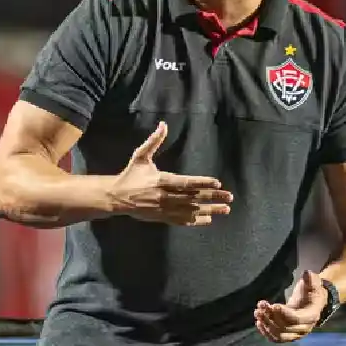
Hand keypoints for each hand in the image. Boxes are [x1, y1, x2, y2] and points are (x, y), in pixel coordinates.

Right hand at [108, 121, 231, 225]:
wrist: (116, 198)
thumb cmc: (130, 175)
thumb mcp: (140, 156)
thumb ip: (154, 141)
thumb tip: (163, 124)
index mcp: (161, 180)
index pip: (186, 182)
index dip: (202, 183)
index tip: (217, 183)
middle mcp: (165, 196)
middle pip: (193, 198)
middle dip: (212, 198)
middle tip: (229, 197)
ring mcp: (164, 209)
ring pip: (191, 211)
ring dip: (209, 210)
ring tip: (225, 209)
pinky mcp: (162, 218)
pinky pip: (182, 220)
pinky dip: (196, 220)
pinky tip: (208, 219)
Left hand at [254, 271, 326, 342]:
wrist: (311, 303)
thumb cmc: (311, 292)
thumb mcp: (313, 283)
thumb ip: (311, 279)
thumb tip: (307, 273)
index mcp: (311, 316)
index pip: (297, 319)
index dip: (284, 314)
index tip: (273, 305)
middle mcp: (304, 328)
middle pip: (285, 327)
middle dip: (271, 316)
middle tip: (261, 305)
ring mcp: (295, 334)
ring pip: (279, 334)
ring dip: (266, 324)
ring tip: (257, 312)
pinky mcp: (287, 336)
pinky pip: (276, 338)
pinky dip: (266, 332)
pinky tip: (259, 322)